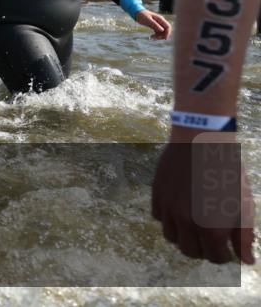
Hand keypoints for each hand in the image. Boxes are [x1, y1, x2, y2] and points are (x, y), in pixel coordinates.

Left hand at [135, 9, 170, 39]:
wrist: (136, 12)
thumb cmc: (142, 15)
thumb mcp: (148, 21)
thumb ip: (155, 25)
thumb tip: (163, 30)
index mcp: (160, 19)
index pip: (168, 27)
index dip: (168, 33)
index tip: (164, 38)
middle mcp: (160, 21)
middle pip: (166, 30)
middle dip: (162, 35)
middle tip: (155, 38)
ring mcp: (157, 24)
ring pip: (162, 32)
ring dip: (158, 36)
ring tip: (151, 38)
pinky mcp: (154, 26)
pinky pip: (158, 32)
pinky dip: (156, 35)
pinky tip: (150, 37)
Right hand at [152, 137, 255, 263]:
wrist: (201, 141)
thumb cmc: (229, 172)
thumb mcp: (244, 205)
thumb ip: (244, 236)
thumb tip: (245, 261)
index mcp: (211, 228)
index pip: (216, 257)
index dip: (224, 254)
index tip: (227, 245)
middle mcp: (186, 223)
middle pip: (190, 251)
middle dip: (203, 248)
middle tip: (211, 236)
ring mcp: (168, 209)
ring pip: (171, 237)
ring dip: (184, 235)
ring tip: (194, 223)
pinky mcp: (157, 195)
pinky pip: (159, 218)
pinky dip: (169, 218)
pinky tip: (181, 208)